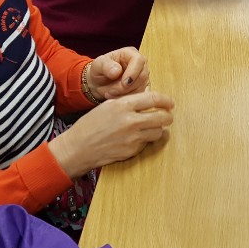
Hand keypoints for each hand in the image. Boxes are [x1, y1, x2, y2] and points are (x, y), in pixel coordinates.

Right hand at [49, 91, 174, 177]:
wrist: (78, 148)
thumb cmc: (91, 125)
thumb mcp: (109, 105)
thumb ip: (129, 101)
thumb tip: (149, 96)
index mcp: (124, 105)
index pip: (154, 99)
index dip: (166, 100)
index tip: (170, 103)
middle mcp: (130, 121)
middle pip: (162, 117)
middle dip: (167, 117)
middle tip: (167, 116)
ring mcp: (132, 138)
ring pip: (158, 132)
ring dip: (157, 129)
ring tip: (150, 127)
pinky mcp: (132, 151)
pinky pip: (146, 143)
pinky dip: (145, 140)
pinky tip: (135, 138)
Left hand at [86, 47, 149, 100]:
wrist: (99, 84)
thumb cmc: (99, 71)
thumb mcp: (97, 65)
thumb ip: (106, 66)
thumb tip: (117, 71)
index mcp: (130, 53)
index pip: (139, 61)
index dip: (133, 73)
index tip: (123, 83)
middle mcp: (140, 64)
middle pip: (142, 76)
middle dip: (126, 87)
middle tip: (111, 91)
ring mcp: (143, 77)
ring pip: (142, 88)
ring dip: (125, 94)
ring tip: (110, 94)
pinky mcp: (143, 88)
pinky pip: (140, 96)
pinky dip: (128, 99)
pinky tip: (117, 98)